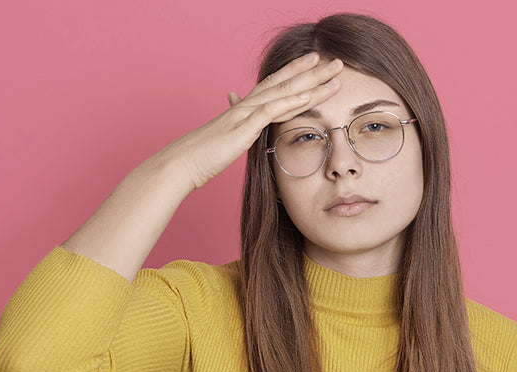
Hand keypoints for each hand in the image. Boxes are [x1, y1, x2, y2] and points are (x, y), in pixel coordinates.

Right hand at [150, 53, 343, 190]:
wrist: (180, 164)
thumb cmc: (201, 156)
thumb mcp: (225, 140)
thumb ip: (238, 129)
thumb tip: (241, 122)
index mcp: (243, 109)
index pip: (275, 85)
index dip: (296, 73)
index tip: (316, 64)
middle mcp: (245, 106)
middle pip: (283, 82)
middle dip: (311, 71)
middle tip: (336, 62)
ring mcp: (244, 115)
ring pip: (281, 92)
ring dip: (310, 82)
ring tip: (332, 73)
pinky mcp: (241, 129)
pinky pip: (269, 112)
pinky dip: (289, 103)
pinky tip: (308, 96)